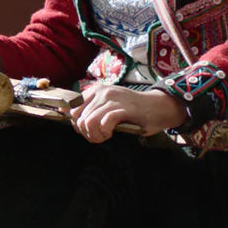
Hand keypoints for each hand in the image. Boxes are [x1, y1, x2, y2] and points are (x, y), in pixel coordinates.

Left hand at [70, 83, 188, 142]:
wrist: (158, 107)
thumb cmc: (132, 110)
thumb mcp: (108, 105)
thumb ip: (90, 110)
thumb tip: (69, 119)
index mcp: (96, 90)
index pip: (73, 110)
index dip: (78, 125)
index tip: (89, 131)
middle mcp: (102, 92)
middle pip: (80, 119)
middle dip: (87, 133)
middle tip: (99, 137)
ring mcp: (113, 99)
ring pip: (89, 122)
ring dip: (95, 135)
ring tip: (105, 136)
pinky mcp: (124, 109)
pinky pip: (105, 122)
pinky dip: (105, 132)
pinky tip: (111, 133)